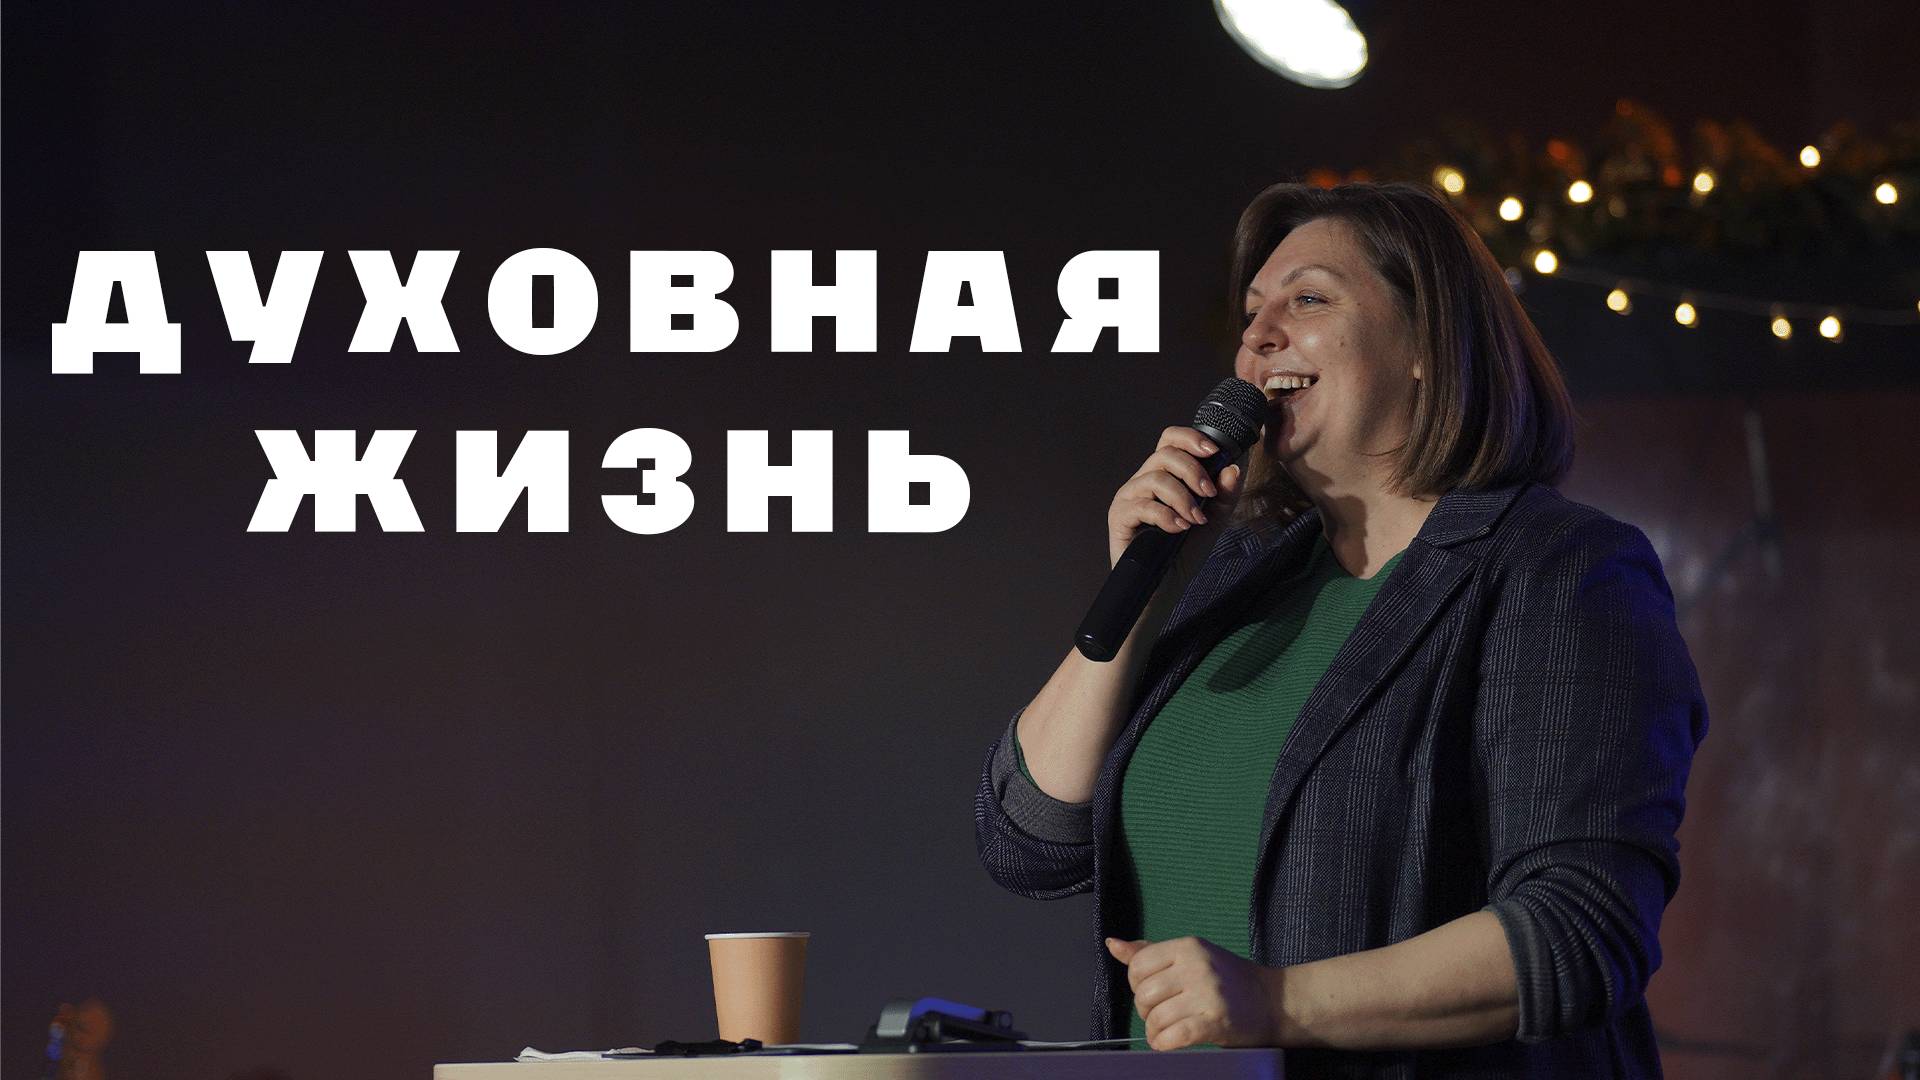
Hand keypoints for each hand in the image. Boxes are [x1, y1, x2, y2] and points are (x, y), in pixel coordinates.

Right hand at [1106, 426, 1245, 567]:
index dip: (1192, 438)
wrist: (1165, 587)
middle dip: (1192, 471)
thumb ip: (1225, 494)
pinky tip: (1179, 529)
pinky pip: (1143, 505)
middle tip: (1208, 493)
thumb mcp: (1214, 520)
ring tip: (1195, 520)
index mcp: (1164, 474)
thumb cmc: (1184, 552)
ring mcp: (1129, 497)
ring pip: (1156, 478)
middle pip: (1165, 453)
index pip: (1171, 440)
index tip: (1215, 452)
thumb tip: (1233, 467)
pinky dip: (1166, 516)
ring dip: (1183, 499)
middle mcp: (1143, 480)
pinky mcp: (1119, 516)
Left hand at [1107, 935, 1278, 1049]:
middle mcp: (1196, 966)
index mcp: (1188, 946)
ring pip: (1156, 1018)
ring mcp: (1206, 994)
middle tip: (1160, 1014)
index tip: (1152, 993)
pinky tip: (1168, 1042)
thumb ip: (1152, 952)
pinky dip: (1164, 1043)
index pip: (1138, 965)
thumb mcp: (1192, 957)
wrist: (1274, 1002)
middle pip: (1144, 993)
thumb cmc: (1229, 979)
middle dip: (1145, 1010)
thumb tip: (1113, 944)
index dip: (1137, 984)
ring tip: (1165, 1032)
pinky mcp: (1214, 1022)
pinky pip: (1173, 1036)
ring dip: (1154, 1032)